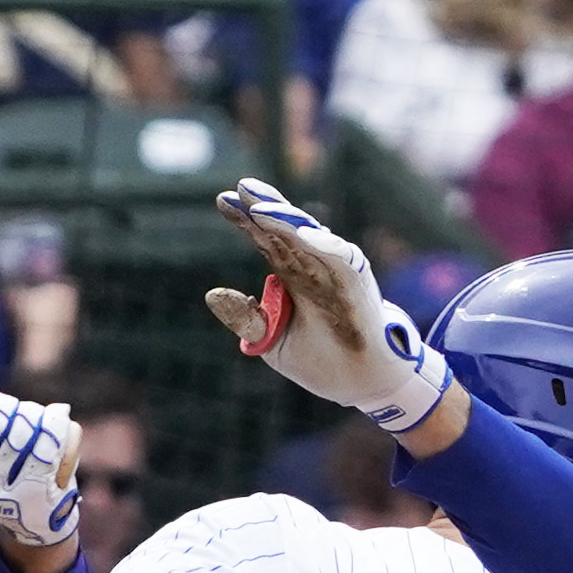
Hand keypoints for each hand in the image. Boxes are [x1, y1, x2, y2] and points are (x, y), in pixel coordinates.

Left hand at [202, 180, 451, 435]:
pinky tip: (304, 234)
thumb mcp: (270, 340)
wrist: (360, 385)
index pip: (266, 238)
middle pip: (286, 229)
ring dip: (288, 221)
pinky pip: (343, 260)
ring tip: (262, 209)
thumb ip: (245, 318)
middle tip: (241, 187)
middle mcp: (315, 266)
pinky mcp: (358, 286)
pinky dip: (325, 246)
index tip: (222, 200)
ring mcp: (337, 273)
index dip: (245, 219)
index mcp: (293, 274)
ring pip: (311, 238)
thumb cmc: (321, 360)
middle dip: (264, 207)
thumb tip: (212, 294)